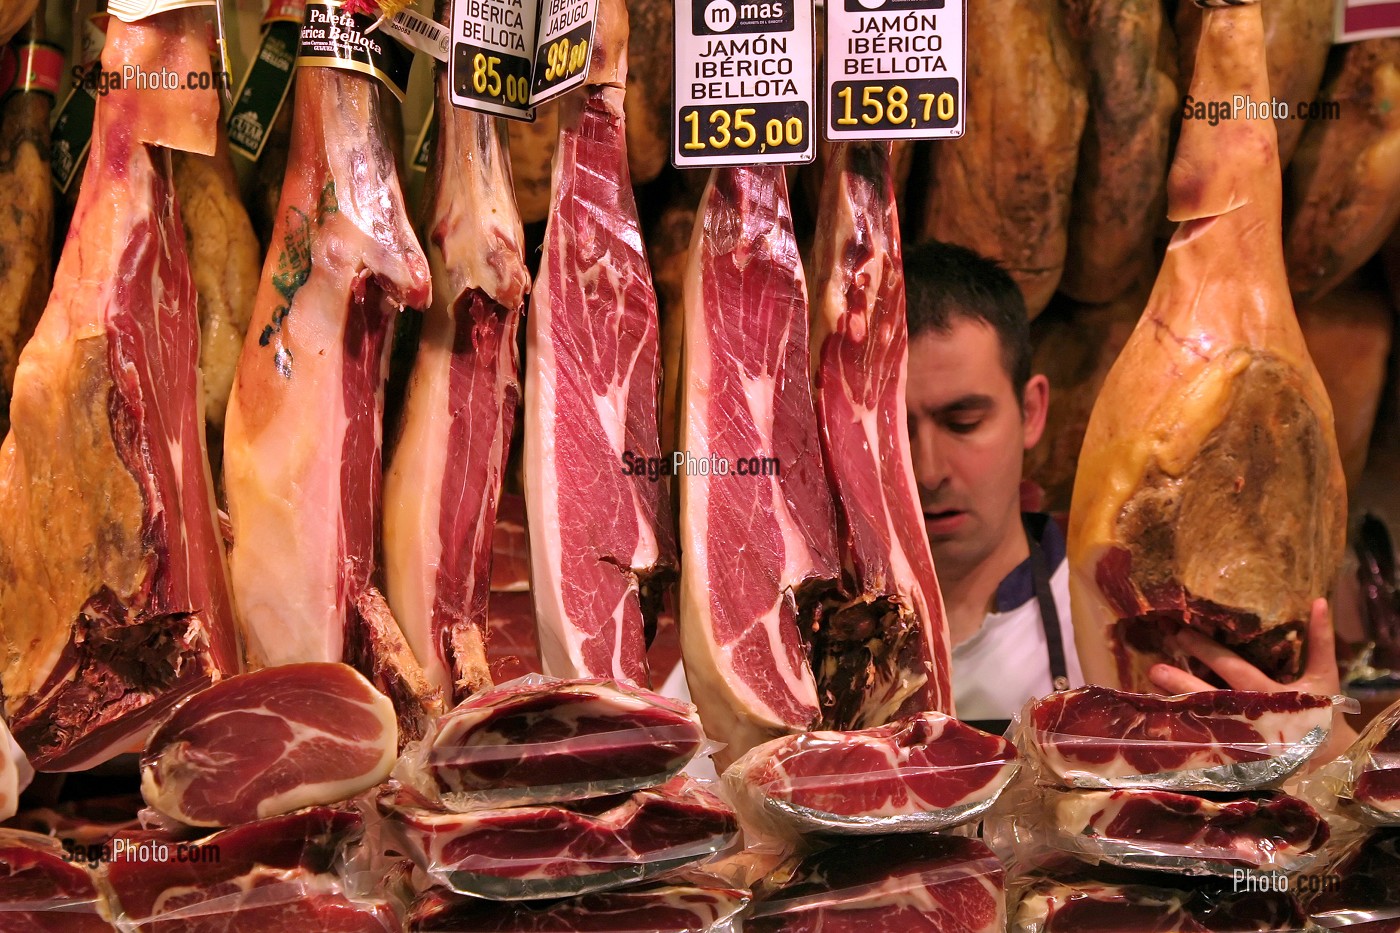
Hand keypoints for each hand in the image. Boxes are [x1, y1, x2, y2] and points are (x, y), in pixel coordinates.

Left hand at [1147, 598, 1356, 763]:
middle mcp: (1258, 720)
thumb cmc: (1324, 712)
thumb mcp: (1325, 677)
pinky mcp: (1239, 759)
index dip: (1208, 652)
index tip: (1180, 633)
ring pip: (1205, 723)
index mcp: (1277, 697)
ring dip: (1177, 707)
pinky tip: (1162, 721)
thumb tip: (1318, 601)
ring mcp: (1246, 742)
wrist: (1332, 760)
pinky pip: (1206, 746)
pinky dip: (1184, 733)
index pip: (1235, 670)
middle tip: (1155, 667)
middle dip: (1183, 683)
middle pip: (1214, 699)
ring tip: (1151, 691)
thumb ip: (1320, 640)